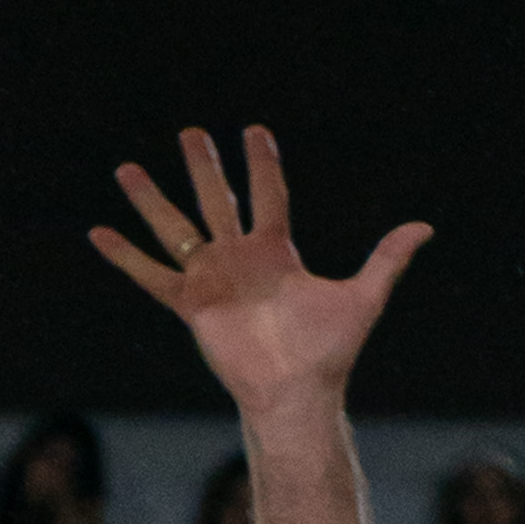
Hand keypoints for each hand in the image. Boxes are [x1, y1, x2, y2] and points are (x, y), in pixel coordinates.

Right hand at [90, 127, 430, 428]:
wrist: (296, 392)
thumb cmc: (329, 352)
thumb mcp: (364, 297)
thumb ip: (388, 259)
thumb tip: (425, 227)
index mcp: (277, 252)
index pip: (268, 195)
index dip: (262, 163)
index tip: (253, 130)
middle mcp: (240, 259)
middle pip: (216, 200)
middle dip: (203, 166)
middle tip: (190, 132)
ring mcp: (213, 280)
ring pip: (176, 228)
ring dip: (151, 199)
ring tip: (127, 168)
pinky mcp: (192, 305)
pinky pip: (151, 276)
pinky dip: (125, 256)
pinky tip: (99, 232)